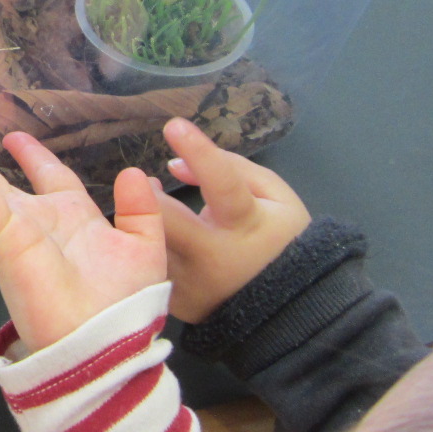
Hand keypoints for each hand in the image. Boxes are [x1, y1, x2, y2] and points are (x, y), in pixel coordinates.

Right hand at [0, 133, 166, 351]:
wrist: (101, 345)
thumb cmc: (125, 304)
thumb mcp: (144, 248)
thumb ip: (140, 209)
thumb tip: (132, 172)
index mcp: (75, 219)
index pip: (50, 178)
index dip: (33, 158)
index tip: (14, 139)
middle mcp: (42, 221)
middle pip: (0, 182)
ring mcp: (19, 228)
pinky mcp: (4, 235)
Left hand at [155, 117, 311, 322]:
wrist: (289, 305)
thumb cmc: (282, 238)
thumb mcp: (274, 195)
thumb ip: (231, 169)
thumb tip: (176, 163)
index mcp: (245, 224)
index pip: (223, 183)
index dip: (200, 154)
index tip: (174, 125)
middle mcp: (214, 257)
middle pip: (166, 221)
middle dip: (148, 197)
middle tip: (145, 183)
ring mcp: (192, 284)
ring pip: (151, 246)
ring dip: (143, 224)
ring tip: (149, 209)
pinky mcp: (177, 302)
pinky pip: (152, 268)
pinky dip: (148, 250)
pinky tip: (152, 240)